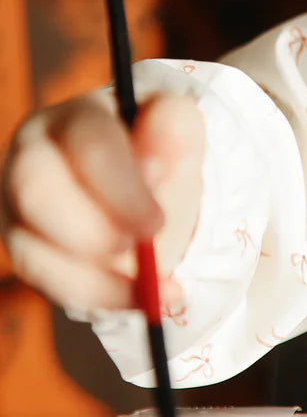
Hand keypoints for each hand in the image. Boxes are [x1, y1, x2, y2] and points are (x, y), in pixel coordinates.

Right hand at [1, 92, 202, 312]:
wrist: (146, 182)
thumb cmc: (158, 151)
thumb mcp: (178, 134)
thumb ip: (174, 132)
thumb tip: (156, 166)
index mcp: (77, 118)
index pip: (90, 145)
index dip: (122, 187)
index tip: (156, 222)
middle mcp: (34, 156)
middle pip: (38, 192)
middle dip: (93, 231)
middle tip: (144, 248)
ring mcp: (18, 205)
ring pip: (33, 248)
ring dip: (97, 275)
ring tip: (155, 283)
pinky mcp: (24, 246)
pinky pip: (46, 280)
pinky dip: (97, 295)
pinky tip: (143, 297)